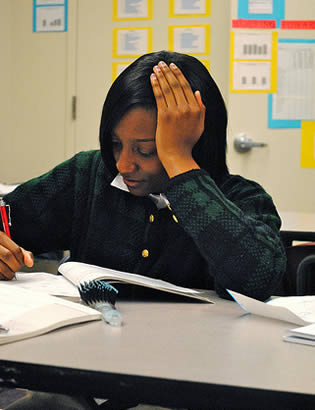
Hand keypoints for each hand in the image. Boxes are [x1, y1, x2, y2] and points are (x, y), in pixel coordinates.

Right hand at [0, 232, 32, 279]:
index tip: (21, 263)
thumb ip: (21, 252)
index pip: (15, 249)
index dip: (21, 259)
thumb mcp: (9, 245)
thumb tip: (30, 263)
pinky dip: (1, 276)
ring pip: (1, 266)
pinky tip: (2, 274)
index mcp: (0, 236)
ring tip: (10, 274)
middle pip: (8, 256)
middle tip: (16, 269)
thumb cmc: (0, 247)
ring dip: (8, 273)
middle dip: (15, 266)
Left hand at [150, 61, 205, 176]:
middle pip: (176, 85)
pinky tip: (152, 78)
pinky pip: (159, 97)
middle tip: (162, 63)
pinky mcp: (164, 116)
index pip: (187, 87)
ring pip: (167, 88)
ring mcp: (175, 112)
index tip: (173, 67)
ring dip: (161, 75)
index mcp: (196, 109)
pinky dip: (155, 85)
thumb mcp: (200, 125)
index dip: (179, 74)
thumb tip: (198, 92)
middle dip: (168, 71)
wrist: (177, 155)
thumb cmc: (187, 143)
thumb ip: (201, 108)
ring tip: (156, 67)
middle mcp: (186, 108)